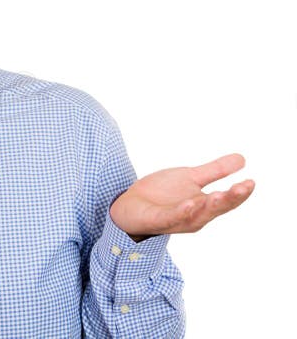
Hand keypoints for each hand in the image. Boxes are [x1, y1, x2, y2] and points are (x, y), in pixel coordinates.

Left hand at [110, 153, 254, 239]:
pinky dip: (182, 212)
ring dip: (209, 206)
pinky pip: (172, 218)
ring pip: (197, 215)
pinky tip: (190, 203)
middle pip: (216, 209)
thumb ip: (215, 171)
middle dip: (231, 198)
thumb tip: (242, 158)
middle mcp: (195, 216)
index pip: (227, 201)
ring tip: (220, 194)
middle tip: (244, 186)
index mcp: (204, 205)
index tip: (251, 181)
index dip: (239, 193)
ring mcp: (177, 220)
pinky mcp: (158, 221)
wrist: (130, 204)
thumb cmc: (161, 194)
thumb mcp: (190, 177)